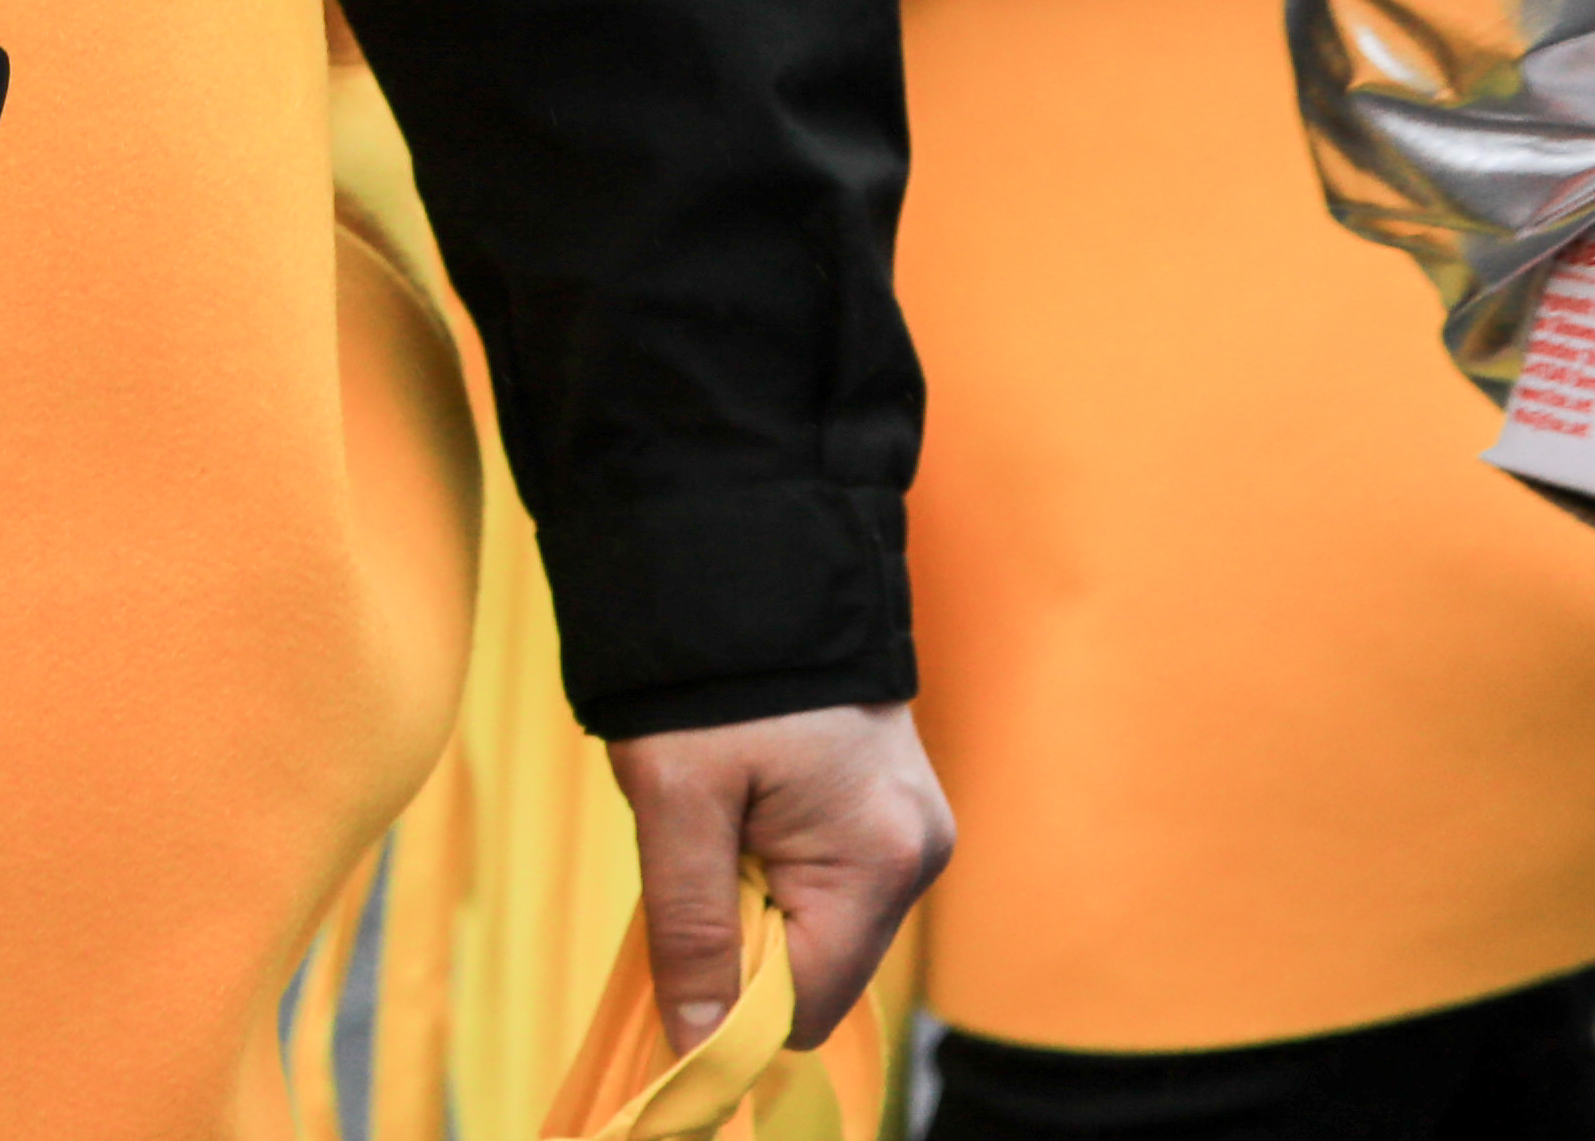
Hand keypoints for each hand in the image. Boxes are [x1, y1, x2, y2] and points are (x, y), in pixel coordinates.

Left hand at [609, 698, 948, 1054]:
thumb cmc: (709, 671)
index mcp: (880, 860)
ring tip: (726, 803)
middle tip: (703, 839)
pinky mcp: (893, 802)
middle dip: (746, 931)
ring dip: (758, 889)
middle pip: (818, 967)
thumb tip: (697, 1046)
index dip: (730, 993)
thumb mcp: (676, 797)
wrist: (748, 549)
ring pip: (820, 921)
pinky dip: (778, 856)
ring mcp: (913, 824)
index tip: (682, 923)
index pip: (803, 1004)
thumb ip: (690, 929)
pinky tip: (752, 792)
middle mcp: (918, 852)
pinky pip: (830, 874)